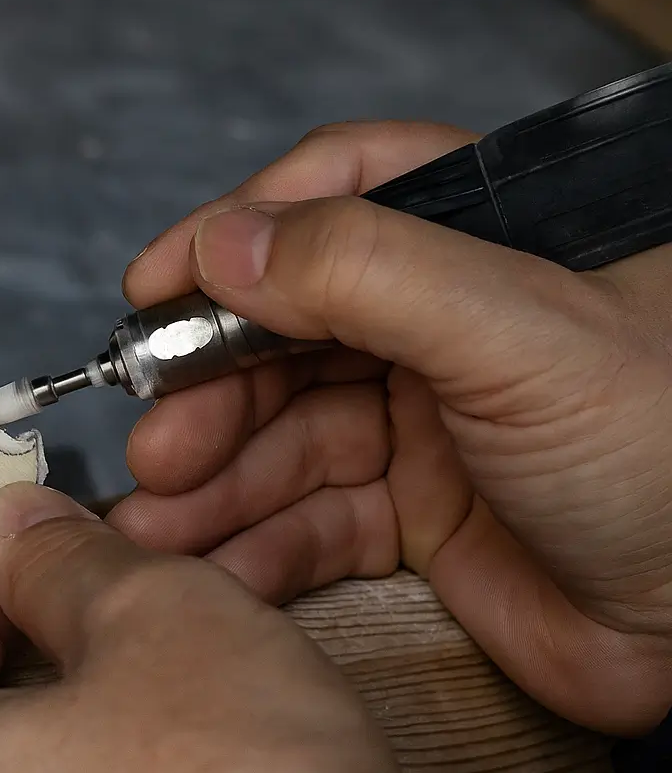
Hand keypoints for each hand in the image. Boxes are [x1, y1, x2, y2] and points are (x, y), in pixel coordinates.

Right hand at [109, 120, 671, 735]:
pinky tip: (210, 569)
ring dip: (213, 485)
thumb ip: (368, 270)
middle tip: (154, 446)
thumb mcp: (517, 330)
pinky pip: (311, 522)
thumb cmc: (664, 453)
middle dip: (210, 396)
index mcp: (480, 247)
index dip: (234, 235)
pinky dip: (255, 546)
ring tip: (154, 526)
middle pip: (286, 340)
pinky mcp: (411, 517)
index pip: (334, 203)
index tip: (151, 286)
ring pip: (285, 442)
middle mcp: (440, 330)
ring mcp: (421, 428)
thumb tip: (227, 242)